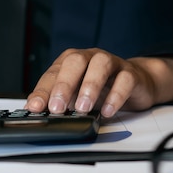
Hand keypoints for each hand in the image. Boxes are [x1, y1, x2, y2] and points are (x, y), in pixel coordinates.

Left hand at [25, 48, 172, 117]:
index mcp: (72, 62)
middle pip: (75, 62)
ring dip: (90, 86)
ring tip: (83, 108)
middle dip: (64, 85)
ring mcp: (112, 63)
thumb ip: (61, 102)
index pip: (53, 73)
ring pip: (100, 65)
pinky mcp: (131, 74)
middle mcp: (90, 58)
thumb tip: (41, 114)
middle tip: (57, 108)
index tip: (35, 107)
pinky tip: (107, 111)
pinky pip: (124, 80)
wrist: (136, 83)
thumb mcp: (77, 96)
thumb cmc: (102, 89)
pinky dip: (116, 96)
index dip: (43, 90)